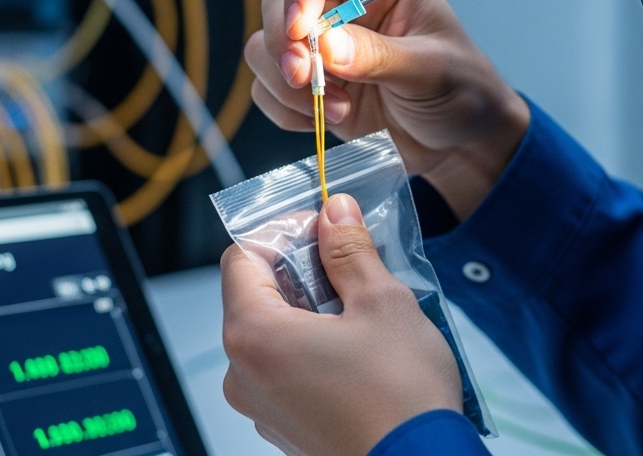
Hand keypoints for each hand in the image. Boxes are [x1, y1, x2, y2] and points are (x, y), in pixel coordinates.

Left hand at [221, 193, 462, 454]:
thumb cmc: (400, 397)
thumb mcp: (381, 302)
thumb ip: (349, 251)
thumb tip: (335, 214)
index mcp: (254, 336)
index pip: (242, 257)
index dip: (283, 232)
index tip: (324, 227)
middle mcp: (243, 375)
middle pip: (256, 296)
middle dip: (303, 271)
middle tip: (353, 265)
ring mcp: (262, 407)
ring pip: (275, 335)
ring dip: (313, 311)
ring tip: (364, 310)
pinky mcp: (286, 427)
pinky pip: (288, 371)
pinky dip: (315, 349)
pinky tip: (361, 351)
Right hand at [246, 0, 529, 218]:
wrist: (462, 145)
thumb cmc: (463, 92)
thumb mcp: (432, 70)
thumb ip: (379, 56)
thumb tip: (326, 46)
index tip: (299, 29)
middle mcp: (346, 7)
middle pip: (280, 2)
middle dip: (285, 44)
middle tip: (307, 79)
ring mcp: (324, 48)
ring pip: (265, 47)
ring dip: (288, 83)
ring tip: (337, 111)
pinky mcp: (312, 87)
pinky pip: (268, 89)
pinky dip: (285, 109)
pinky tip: (329, 122)